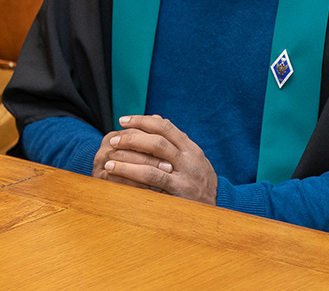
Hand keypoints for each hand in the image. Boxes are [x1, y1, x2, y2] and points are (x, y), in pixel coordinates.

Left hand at [93, 114, 217, 203]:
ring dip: (127, 159)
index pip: (165, 127)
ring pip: (152, 162)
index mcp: (192, 149)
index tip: (123, 120)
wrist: (219, 211)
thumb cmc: (200, 182)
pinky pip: (152, 181)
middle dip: (131, 138)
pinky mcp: (179, 195)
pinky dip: (133, 175)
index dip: (142, 121)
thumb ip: (174, 140)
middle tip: (113, 140)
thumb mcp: (192, 159)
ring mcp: (186, 178)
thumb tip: (154, 117)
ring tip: (109, 159)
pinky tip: (118, 175)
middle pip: (157, 141)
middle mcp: (190, 160)